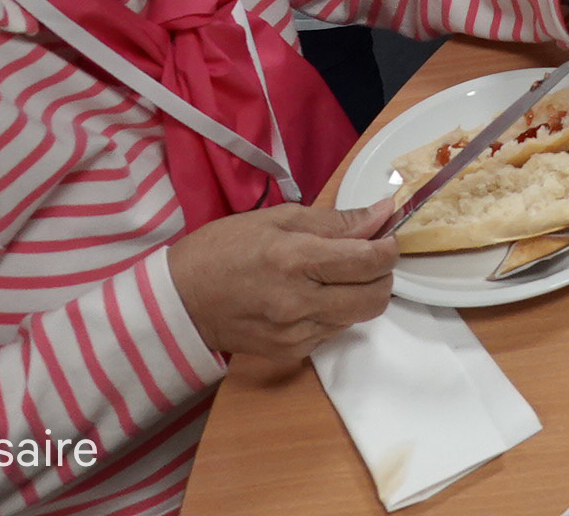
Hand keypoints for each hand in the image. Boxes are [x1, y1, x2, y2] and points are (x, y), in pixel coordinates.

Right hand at [166, 200, 396, 362]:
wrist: (180, 302)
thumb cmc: (224, 249)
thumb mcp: (278, 219)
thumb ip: (335, 221)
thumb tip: (382, 213)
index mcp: (296, 261)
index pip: (369, 261)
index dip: (389, 248)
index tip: (386, 237)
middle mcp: (301, 303)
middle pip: (375, 297)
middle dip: (382, 275)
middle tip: (367, 257)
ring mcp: (297, 334)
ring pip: (358, 316)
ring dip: (359, 294)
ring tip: (334, 275)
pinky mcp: (291, 354)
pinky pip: (333, 332)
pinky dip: (335, 313)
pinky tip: (312, 297)